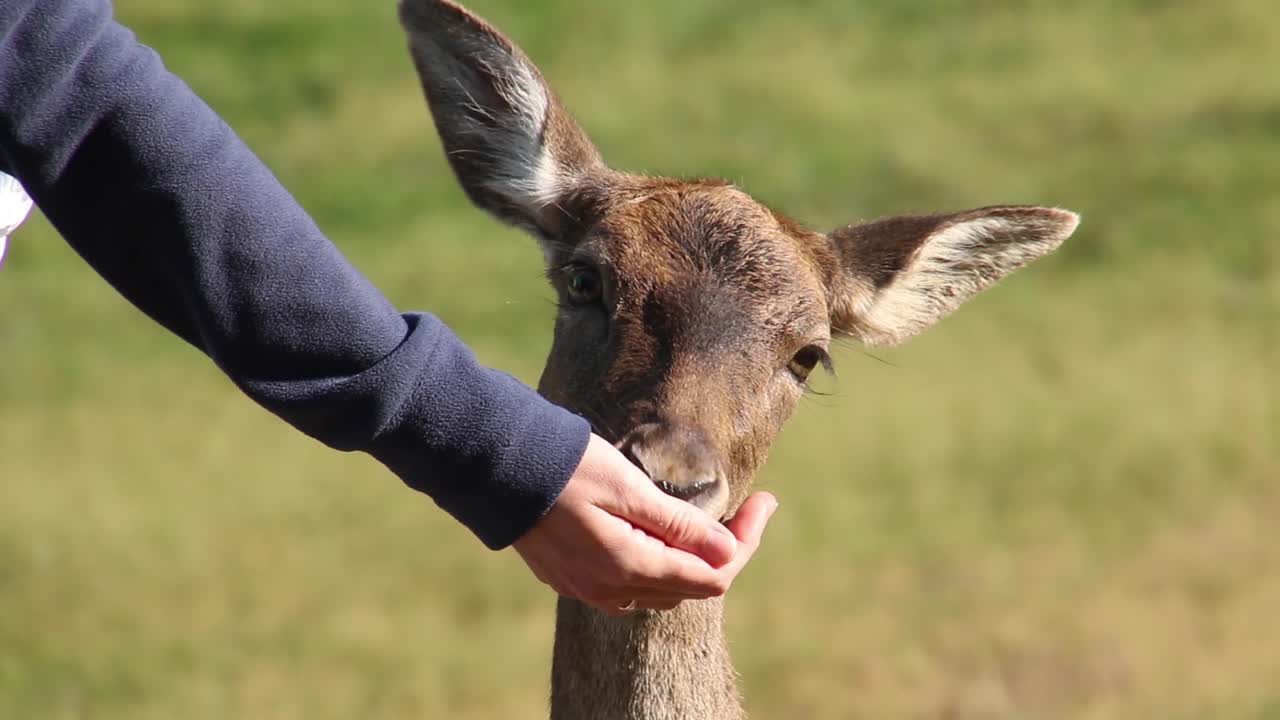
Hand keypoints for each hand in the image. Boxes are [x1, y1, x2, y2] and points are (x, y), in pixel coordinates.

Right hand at [513, 434, 777, 614]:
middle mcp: (611, 589)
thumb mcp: (629, 487)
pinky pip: (628, 586)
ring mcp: (587, 588)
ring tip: (703, 521)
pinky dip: (656, 565)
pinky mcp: (569, 577)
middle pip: (691, 588)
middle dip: (725, 552)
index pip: (714, 575)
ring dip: (690, 562)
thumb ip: (679, 524)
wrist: (495, 468)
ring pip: (660, 590)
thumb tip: (728, 552)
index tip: (766, 501)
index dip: (747, 542)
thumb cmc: (564, 467)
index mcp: (630, 566)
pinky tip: (658, 535)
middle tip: (745, 508)